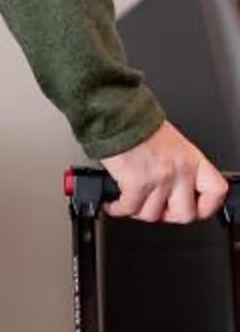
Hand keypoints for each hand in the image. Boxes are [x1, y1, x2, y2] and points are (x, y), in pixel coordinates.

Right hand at [100, 122, 228, 226]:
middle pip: (184, 214)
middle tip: (158, 210)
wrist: (117, 115)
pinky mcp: (137, 184)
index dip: (207, 207)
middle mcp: (180, 171)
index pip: (215, 192)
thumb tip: (176, 190)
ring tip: (131, 203)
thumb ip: (180, 168)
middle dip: (167, 216)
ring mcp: (160, 179)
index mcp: (192, 160)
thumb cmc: (139, 125)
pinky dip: (118, 209)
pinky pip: (129, 209)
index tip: (196, 209)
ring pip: (152, 214)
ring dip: (138, 211)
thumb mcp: (173, 145)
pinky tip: (115, 204)